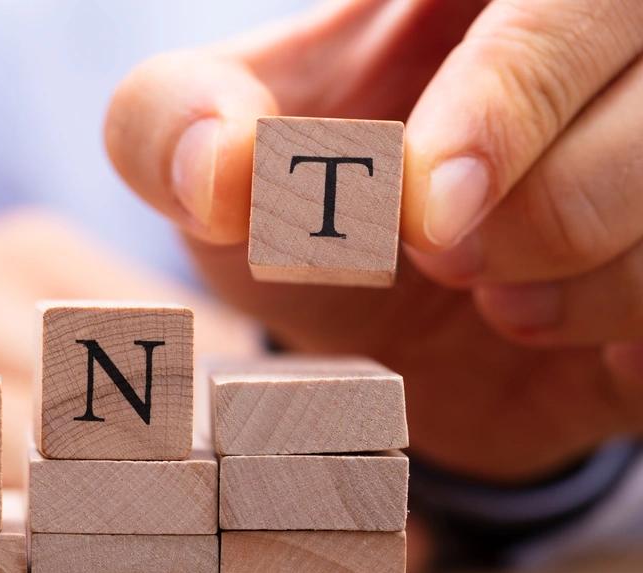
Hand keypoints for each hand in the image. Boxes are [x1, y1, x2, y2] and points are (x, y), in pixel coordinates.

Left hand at [105, 0, 642, 482]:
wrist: (377, 339)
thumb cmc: (304, 216)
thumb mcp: (215, 164)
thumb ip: (170, 127)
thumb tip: (214, 162)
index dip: (506, 86)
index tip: (426, 191)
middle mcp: (592, 46)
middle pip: (635, 39)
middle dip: (548, 177)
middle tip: (443, 245)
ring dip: (577, 259)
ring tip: (494, 298)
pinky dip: (622, 324)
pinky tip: (560, 331)